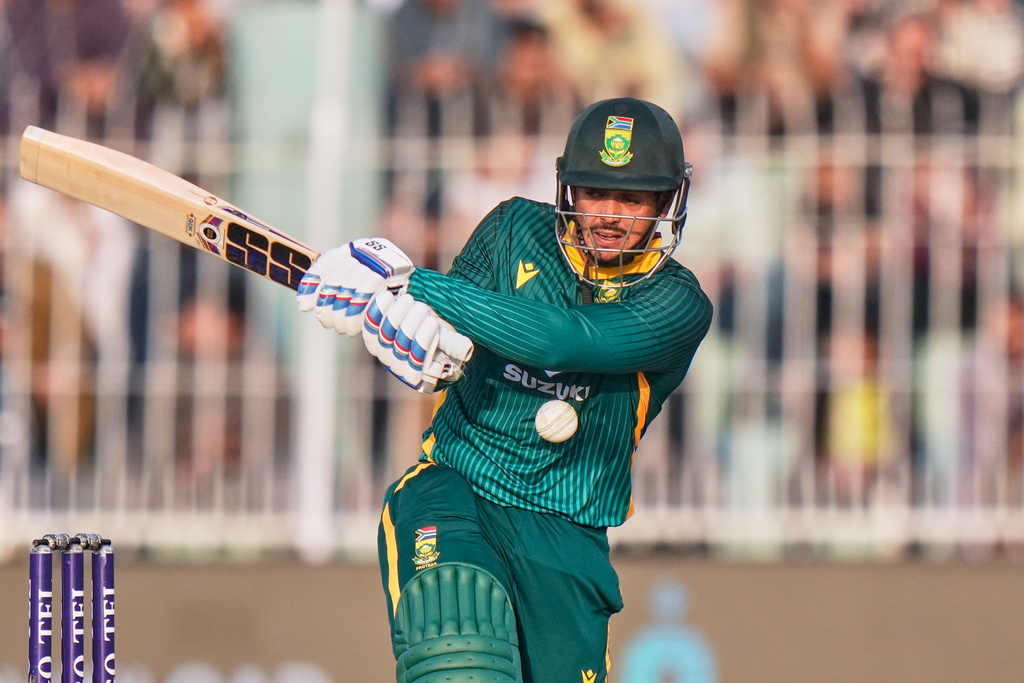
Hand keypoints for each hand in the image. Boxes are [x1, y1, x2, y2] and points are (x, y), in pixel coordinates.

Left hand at [296, 238, 413, 336]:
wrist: (423, 294)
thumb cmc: (384, 296)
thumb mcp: (358, 288)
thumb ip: (333, 290)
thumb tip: (303, 304)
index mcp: (356, 248)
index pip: (327, 264)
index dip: (312, 284)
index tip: (304, 304)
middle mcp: (367, 251)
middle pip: (338, 280)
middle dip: (328, 305)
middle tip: (326, 322)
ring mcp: (379, 260)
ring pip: (350, 290)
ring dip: (343, 315)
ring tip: (342, 328)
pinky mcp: (391, 273)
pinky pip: (367, 296)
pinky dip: (358, 316)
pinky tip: (355, 328)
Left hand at [363, 291, 473, 392]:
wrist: (420, 319)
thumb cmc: (439, 333)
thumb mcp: (449, 339)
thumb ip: (455, 344)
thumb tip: (467, 349)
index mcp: (415, 373)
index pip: (414, 366)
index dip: (423, 343)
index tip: (434, 322)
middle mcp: (395, 365)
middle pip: (399, 346)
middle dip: (412, 325)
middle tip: (423, 307)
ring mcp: (380, 349)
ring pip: (384, 334)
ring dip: (397, 315)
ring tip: (410, 300)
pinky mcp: (370, 332)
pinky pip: (369, 322)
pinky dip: (378, 308)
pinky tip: (388, 295)